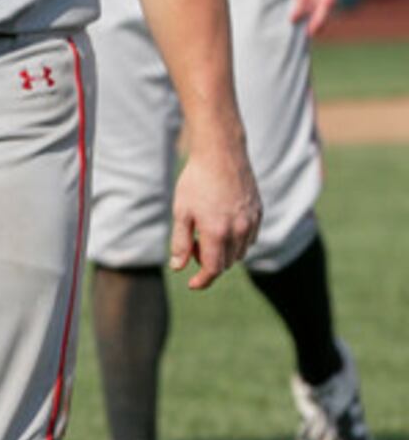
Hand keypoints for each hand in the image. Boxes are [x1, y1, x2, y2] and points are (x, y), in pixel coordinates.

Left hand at [167, 140, 260, 291]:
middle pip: (226, 263)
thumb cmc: (196, 182)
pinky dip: (237, 240)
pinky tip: (223, 225)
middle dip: (208, 262)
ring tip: (206, 232)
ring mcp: (252, 221)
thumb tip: (179, 267)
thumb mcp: (181, 212)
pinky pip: (250, 238)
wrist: (221, 154)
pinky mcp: (259, 213)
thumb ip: (181, 242)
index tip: (192, 284)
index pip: (213, 269)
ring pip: (240, 252)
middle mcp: (239, 230)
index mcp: (217, 232)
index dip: (202, 280)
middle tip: (192, 245)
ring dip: (224, 252)